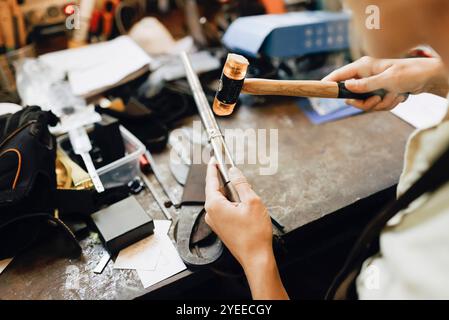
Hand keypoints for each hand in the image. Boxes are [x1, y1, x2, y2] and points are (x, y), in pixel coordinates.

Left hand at [204, 158, 287, 299]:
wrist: (256, 257)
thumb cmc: (254, 234)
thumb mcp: (252, 201)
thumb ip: (241, 183)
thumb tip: (234, 171)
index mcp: (214, 204)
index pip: (211, 180)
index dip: (213, 168)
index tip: (213, 159)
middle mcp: (211, 213)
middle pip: (215, 189)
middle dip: (225, 180)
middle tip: (233, 171)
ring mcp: (215, 222)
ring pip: (220, 200)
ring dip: (230, 193)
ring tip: (245, 192)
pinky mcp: (221, 228)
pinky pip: (223, 209)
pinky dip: (231, 203)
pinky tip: (243, 205)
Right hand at [323, 56, 448, 110]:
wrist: (428, 78)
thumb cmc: (410, 74)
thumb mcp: (387, 80)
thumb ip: (365, 85)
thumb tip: (346, 86)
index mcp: (364, 67)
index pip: (339, 75)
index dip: (328, 83)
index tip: (319, 90)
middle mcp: (365, 75)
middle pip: (351, 96)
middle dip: (365, 103)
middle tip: (377, 100)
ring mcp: (372, 84)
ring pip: (365, 103)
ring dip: (380, 104)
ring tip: (395, 95)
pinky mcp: (378, 92)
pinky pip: (375, 105)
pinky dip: (387, 104)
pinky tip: (398, 96)